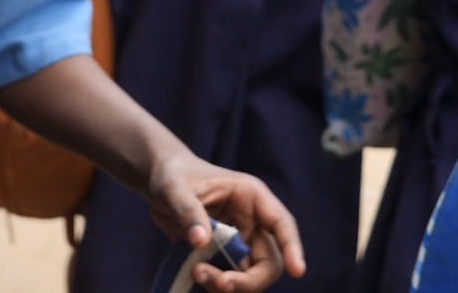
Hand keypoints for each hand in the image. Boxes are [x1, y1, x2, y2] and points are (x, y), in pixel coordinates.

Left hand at [146, 154, 306, 291]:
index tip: (297, 271)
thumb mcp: (174, 188)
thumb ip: (188, 212)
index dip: (292, 247)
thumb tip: (201, 241)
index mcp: (251, 196)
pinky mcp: (225, 256)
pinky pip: (231, 277)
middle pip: (269, 261)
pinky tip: (194, 272)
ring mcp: (240, 241)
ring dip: (229, 284)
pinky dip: (217, 283)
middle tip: (221, 284)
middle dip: (249, 280)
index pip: (282, 224)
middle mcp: (252, 221)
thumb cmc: (173, 176)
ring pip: (250, 275)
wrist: (160, 183)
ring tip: (197, 273)